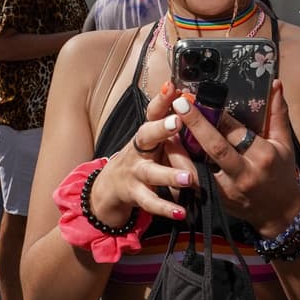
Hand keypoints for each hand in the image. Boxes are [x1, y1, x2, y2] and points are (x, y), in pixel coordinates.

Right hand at [91, 86, 191, 224]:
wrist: (110, 187)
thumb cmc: (141, 158)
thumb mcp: (152, 139)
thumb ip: (168, 122)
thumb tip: (188, 96)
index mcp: (147, 133)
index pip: (153, 112)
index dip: (161, 99)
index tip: (173, 86)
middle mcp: (138, 150)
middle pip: (147, 136)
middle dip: (161, 128)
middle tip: (178, 122)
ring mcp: (135, 172)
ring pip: (151, 173)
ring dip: (169, 175)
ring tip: (188, 179)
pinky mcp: (135, 194)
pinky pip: (150, 201)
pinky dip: (165, 208)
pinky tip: (181, 212)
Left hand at [171, 80, 299, 236]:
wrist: (279, 213)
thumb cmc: (282, 174)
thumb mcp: (285, 144)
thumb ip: (278, 114)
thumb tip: (276, 84)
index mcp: (263, 156)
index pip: (237, 132)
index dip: (218, 114)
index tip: (203, 98)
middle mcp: (244, 173)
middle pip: (216, 148)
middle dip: (195, 125)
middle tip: (179, 104)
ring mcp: (228, 190)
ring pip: (197, 170)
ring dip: (179, 150)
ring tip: (164, 129)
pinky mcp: (216, 201)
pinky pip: (193, 184)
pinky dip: (179, 169)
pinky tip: (168, 154)